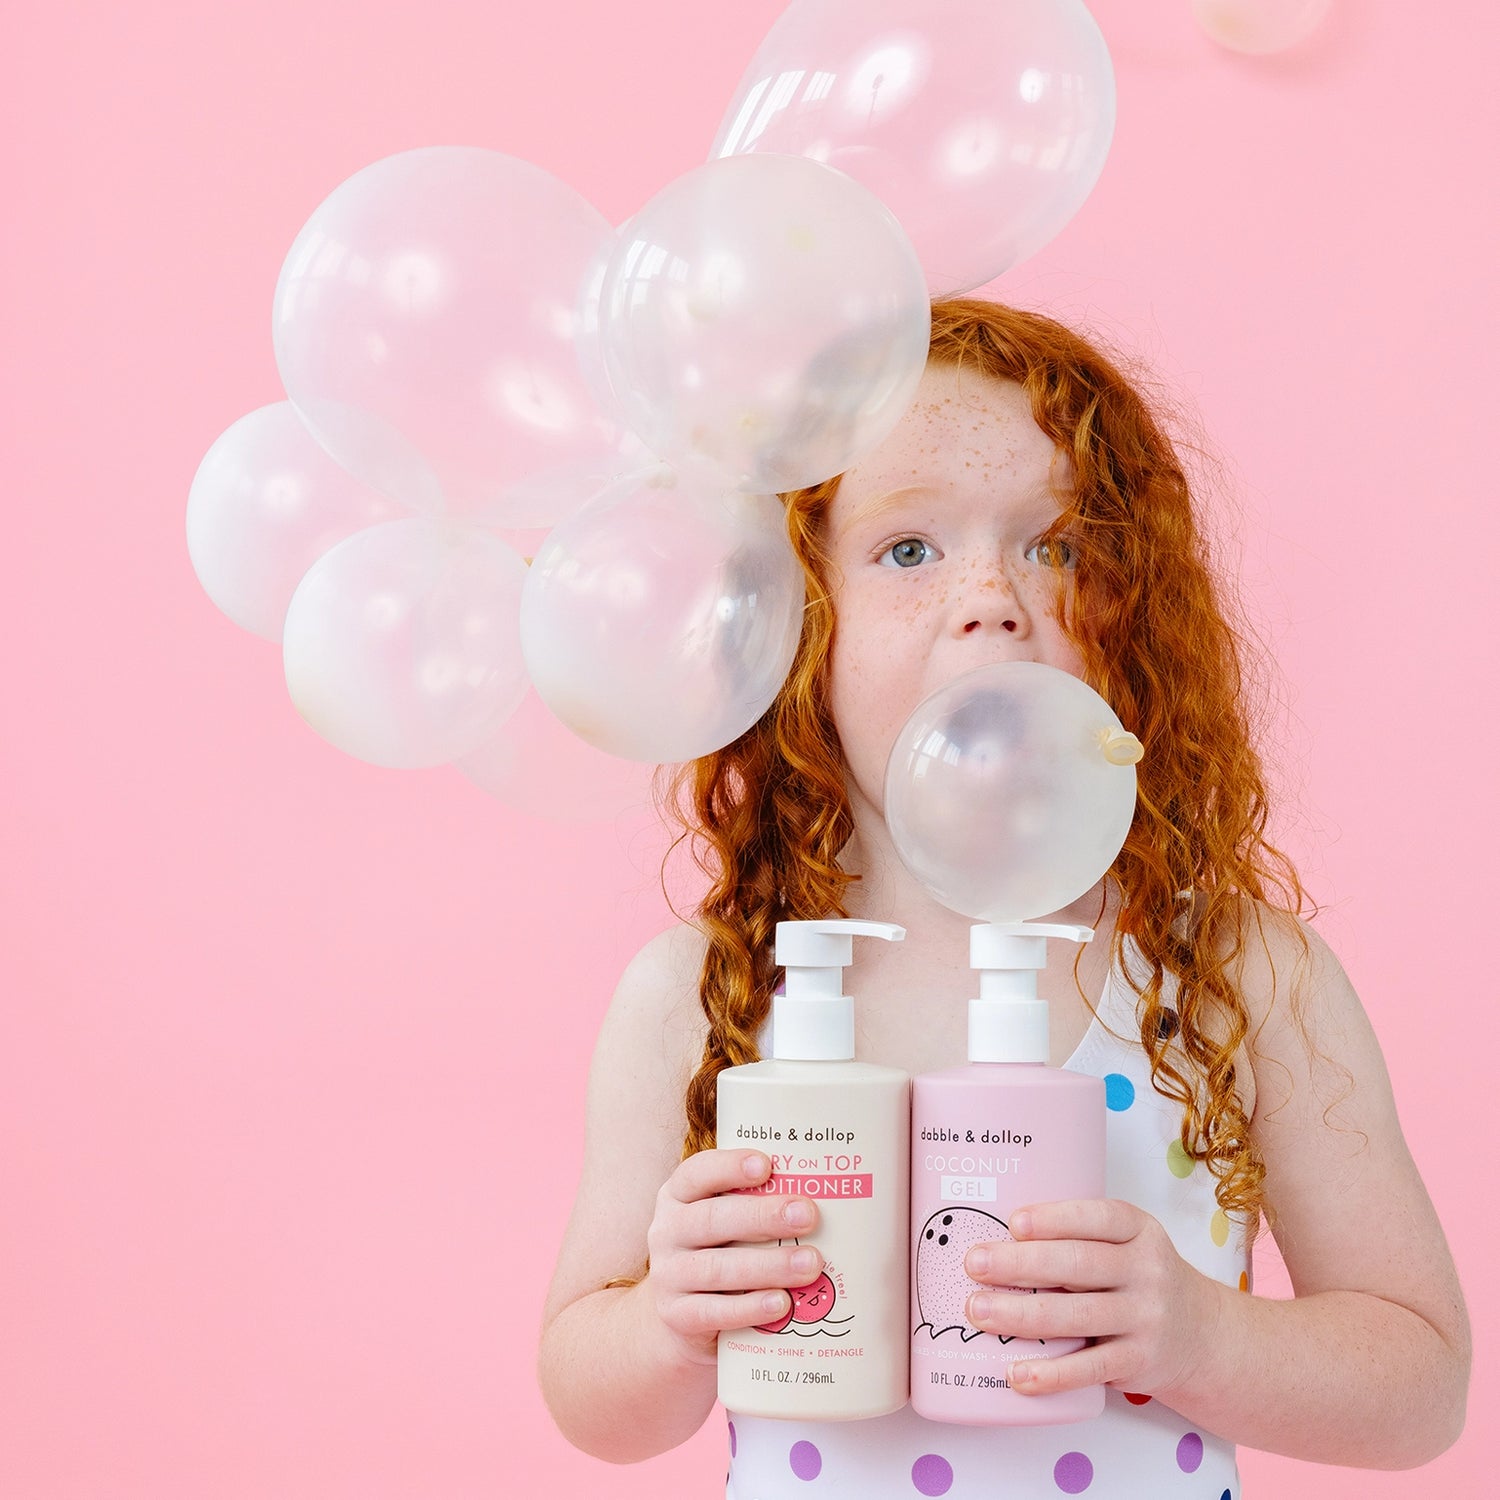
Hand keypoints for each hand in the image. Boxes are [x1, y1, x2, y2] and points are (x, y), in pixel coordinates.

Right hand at [643, 1149, 823, 1367]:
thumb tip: (832, 1192)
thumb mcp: (727, 1222)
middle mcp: (667, 1232)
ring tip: (811, 1263)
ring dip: (768, 1266)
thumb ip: (758, 1204)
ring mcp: (668, 1276)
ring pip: (717, 1268)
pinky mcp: (677, 1317)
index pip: (697, 1173)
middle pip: (712, 1219)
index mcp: (678, 1196)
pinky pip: (714, 1312)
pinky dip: (749, 1308)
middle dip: (763, 1216)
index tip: (768, 1165)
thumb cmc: (720, 1252)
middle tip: (808, 1215)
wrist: (682, 1316)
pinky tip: (781, 1303)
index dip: (729, 1167)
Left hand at [962, 1199, 1224, 1399]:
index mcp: (1139, 1230)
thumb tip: (996, 1234)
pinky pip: (1090, 1369)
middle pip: (1078, 1264)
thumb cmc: (1139, 1278)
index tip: (1013, 1222)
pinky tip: (1016, 1374)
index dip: (1055, 1219)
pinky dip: (1051, 1374)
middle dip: (1021, 1264)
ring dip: (1022, 1315)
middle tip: (974, 1264)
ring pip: (1077, 1316)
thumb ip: (1079, 1236)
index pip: (1099, 1218)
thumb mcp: (1128, 1243)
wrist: (1203, 1336)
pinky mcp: (1138, 1363)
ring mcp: (1145, 1319)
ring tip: (978, 1311)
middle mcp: (1146, 1271)